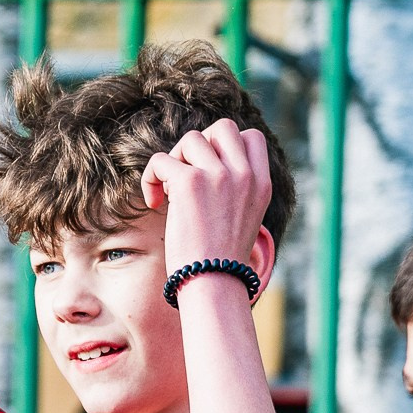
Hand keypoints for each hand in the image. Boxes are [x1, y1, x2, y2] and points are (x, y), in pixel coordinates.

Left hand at [140, 118, 271, 280]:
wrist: (213, 283)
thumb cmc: (220, 261)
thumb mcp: (243, 218)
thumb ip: (235, 189)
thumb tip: (208, 165)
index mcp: (261, 184)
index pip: (251, 137)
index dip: (225, 147)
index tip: (209, 172)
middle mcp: (244, 175)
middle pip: (222, 128)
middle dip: (200, 147)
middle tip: (188, 178)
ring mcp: (219, 176)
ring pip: (191, 139)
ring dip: (175, 161)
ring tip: (171, 192)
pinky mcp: (190, 183)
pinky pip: (161, 160)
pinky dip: (151, 178)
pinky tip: (154, 202)